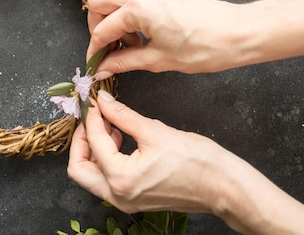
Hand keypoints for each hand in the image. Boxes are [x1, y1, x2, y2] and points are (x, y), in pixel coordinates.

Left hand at [68, 91, 303, 234]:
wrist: (224, 186)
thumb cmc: (197, 160)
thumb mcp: (155, 130)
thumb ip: (122, 115)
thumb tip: (102, 100)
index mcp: (121, 178)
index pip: (94, 141)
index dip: (92, 117)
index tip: (95, 101)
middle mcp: (118, 195)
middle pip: (79, 169)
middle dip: (80, 141)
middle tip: (91, 119)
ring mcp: (125, 201)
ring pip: (91, 177)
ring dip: (93, 150)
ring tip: (109, 126)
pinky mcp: (134, 200)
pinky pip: (107, 180)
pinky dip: (106, 160)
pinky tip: (120, 139)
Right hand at [86, 0, 245, 74]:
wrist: (238, 32)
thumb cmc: (205, 47)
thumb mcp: (159, 60)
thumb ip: (125, 62)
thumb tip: (102, 68)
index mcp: (138, 7)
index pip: (102, 29)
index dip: (95, 50)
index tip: (94, 65)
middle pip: (98, 3)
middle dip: (97, 27)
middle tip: (108, 51)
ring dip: (113, 21)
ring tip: (130, 46)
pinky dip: (127, 15)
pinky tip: (141, 35)